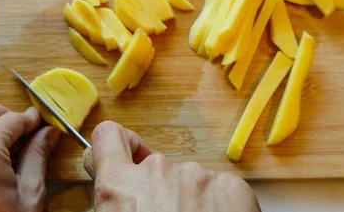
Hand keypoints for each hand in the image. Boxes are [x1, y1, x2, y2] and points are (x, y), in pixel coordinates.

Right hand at [91, 121, 260, 211]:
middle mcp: (159, 173)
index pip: (109, 137)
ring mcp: (199, 177)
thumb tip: (116, 191)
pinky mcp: (234, 187)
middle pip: (155, 167)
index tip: (122, 154)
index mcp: (121, 188)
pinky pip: (222, 191)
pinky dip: (221, 207)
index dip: (115, 145)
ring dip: (192, 201)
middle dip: (160, 189)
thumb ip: (113, 198)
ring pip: (191, 181)